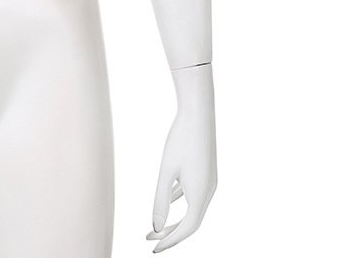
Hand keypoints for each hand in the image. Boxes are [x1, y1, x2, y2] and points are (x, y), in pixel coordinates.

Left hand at [146, 64, 216, 251]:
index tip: (153, 249)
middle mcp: (209, 191)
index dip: (170, 241)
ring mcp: (210, 181)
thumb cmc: (180, 140)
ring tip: (154, 226)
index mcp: (200, 195)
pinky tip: (168, 202)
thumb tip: (155, 227)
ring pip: (192, 209)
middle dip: (170, 232)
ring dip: (174, 219)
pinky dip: (180, 202)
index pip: (187, 228)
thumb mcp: (166, 171)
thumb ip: (160, 200)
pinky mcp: (206, 172)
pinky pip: (193, 195)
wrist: (199, 114)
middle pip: (191, 222)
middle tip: (149, 239)